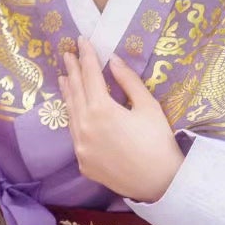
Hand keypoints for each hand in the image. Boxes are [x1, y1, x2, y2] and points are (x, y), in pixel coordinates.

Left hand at [58, 37, 184, 202]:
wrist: (159, 183)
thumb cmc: (159, 141)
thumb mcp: (148, 106)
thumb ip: (128, 81)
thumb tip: (113, 60)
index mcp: (101, 111)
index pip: (90, 76)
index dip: (86, 57)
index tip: (81, 41)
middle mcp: (84, 128)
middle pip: (75, 93)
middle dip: (73, 72)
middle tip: (67, 55)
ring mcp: (80, 148)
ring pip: (71, 115)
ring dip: (69, 94)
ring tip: (65, 78)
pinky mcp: (83, 163)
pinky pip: (75, 135)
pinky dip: (74, 118)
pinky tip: (75, 111)